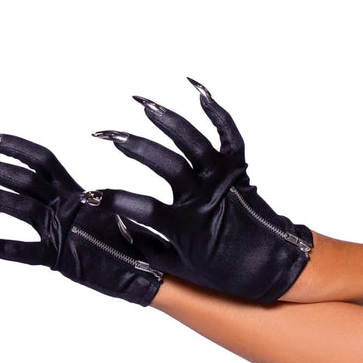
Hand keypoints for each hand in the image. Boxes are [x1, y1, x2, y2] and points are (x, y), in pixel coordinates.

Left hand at [0, 133, 162, 305]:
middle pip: (22, 176)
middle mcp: (67, 207)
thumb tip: (80, 197)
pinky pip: (24, 252)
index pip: (40, 158)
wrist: (153, 271)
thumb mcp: (113, 216)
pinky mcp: (60, 258)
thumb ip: (90, 205)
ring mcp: (62, 231)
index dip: (10, 144)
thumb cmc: (139, 244)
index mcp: (78, 194)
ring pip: (17, 205)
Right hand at [93, 78, 312, 302]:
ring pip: (195, 143)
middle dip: (135, 147)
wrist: (272, 265)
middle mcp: (206, 198)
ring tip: (143, 104)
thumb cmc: (224, 271)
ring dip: (169, 121)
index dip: (113, 201)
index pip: (142, 209)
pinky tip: (196, 90)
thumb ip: (147, 248)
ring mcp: (224, 180)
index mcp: (187, 227)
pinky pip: (229, 134)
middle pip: (168, 165)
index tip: (90, 197)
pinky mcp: (238, 168)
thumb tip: (116, 230)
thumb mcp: (180, 268)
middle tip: (108, 135)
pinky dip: (216, 112)